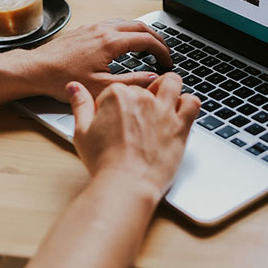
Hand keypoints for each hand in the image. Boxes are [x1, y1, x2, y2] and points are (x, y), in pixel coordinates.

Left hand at [24, 19, 171, 100]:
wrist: (34, 69)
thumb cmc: (63, 79)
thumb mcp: (101, 87)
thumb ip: (131, 82)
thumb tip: (153, 79)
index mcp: (110, 42)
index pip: (147, 40)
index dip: (162, 51)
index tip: (168, 62)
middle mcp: (103, 29)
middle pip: (140, 26)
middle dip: (157, 38)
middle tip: (165, 52)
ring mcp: (93, 27)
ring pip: (126, 22)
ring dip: (142, 32)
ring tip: (150, 46)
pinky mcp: (85, 29)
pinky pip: (113, 24)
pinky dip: (127, 30)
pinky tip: (125, 42)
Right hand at [66, 73, 200, 200]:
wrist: (126, 184)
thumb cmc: (103, 162)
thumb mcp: (81, 131)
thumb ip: (80, 105)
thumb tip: (74, 86)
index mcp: (117, 95)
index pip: (119, 89)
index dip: (116, 104)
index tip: (115, 120)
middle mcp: (143, 97)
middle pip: (145, 86)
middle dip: (143, 98)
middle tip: (138, 119)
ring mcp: (164, 110)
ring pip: (172, 83)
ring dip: (169, 88)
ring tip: (163, 102)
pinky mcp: (180, 125)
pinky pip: (192, 102)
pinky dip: (188, 104)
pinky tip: (180, 113)